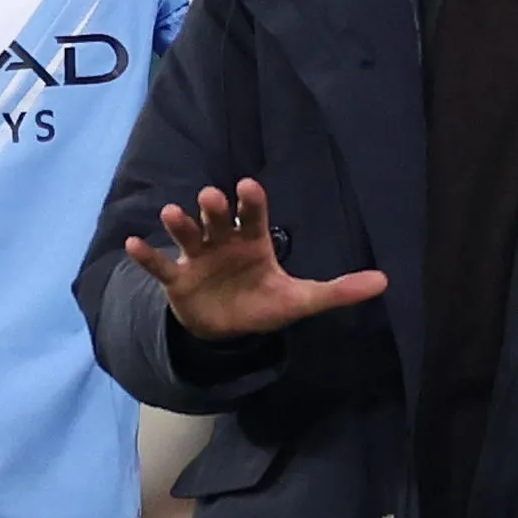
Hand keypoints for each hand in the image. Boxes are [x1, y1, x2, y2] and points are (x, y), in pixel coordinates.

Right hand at [126, 178, 387, 340]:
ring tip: (171, 213)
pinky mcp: (177, 280)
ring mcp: (198, 259)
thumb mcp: (302, 300)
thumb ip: (339, 290)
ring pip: (188, 235)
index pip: (254, 216)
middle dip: (215, 208)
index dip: (250, 202)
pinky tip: (134, 242)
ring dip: (180, 224)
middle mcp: (224, 243)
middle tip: (212, 197)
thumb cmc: (263, 303)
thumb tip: (384, 282)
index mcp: (254, 242)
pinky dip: (147, 256)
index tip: (248, 186)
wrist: (226, 330)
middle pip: (218, 219)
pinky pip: (160, 266)